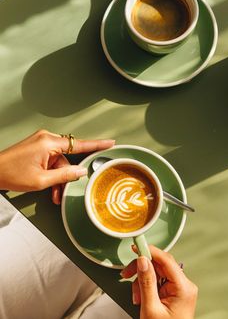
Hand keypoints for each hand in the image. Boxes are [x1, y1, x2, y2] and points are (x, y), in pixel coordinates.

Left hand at [0, 130, 114, 203]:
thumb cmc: (11, 173)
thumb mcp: (41, 180)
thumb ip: (64, 175)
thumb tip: (81, 171)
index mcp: (49, 142)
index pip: (79, 144)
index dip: (97, 145)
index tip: (110, 143)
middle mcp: (47, 138)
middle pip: (68, 157)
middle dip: (67, 175)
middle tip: (64, 191)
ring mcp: (41, 142)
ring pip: (59, 162)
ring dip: (58, 178)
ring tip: (54, 194)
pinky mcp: (37, 147)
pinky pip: (52, 160)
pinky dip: (52, 173)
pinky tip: (50, 187)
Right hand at [121, 246, 197, 318]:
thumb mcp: (150, 308)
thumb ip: (146, 282)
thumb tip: (143, 260)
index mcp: (183, 287)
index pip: (166, 260)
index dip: (150, 250)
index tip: (136, 245)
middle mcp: (184, 285)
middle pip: (159, 264)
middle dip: (142, 270)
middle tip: (127, 274)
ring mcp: (179, 289)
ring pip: (156, 272)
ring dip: (142, 281)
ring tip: (136, 296)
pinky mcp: (173, 293)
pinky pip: (157, 281)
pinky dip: (146, 287)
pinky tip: (141, 297)